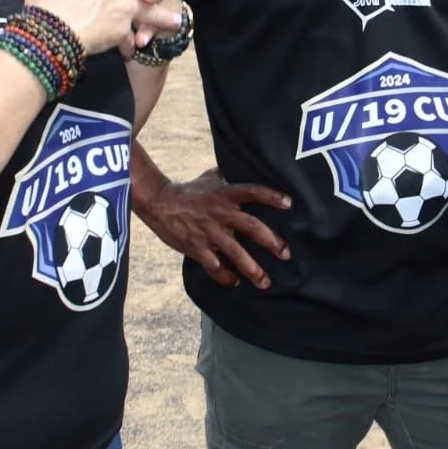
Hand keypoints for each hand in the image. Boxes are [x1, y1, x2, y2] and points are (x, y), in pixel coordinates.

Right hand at [138, 167, 291, 288]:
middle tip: (286, 254)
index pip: (252, 192)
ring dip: (252, 269)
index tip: (289, 204)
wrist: (159, 203)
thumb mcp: (210, 178)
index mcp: (225, 194)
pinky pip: (214, 267)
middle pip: (251, 227)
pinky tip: (235, 282)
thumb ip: (230, 176)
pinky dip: (225, 277)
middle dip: (271, 242)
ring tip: (265, 282)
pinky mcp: (197, 248)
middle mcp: (220, 213)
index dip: (271, 196)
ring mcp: (209, 232)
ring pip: (235, 253)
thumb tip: (246, 166)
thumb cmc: (189, 190)